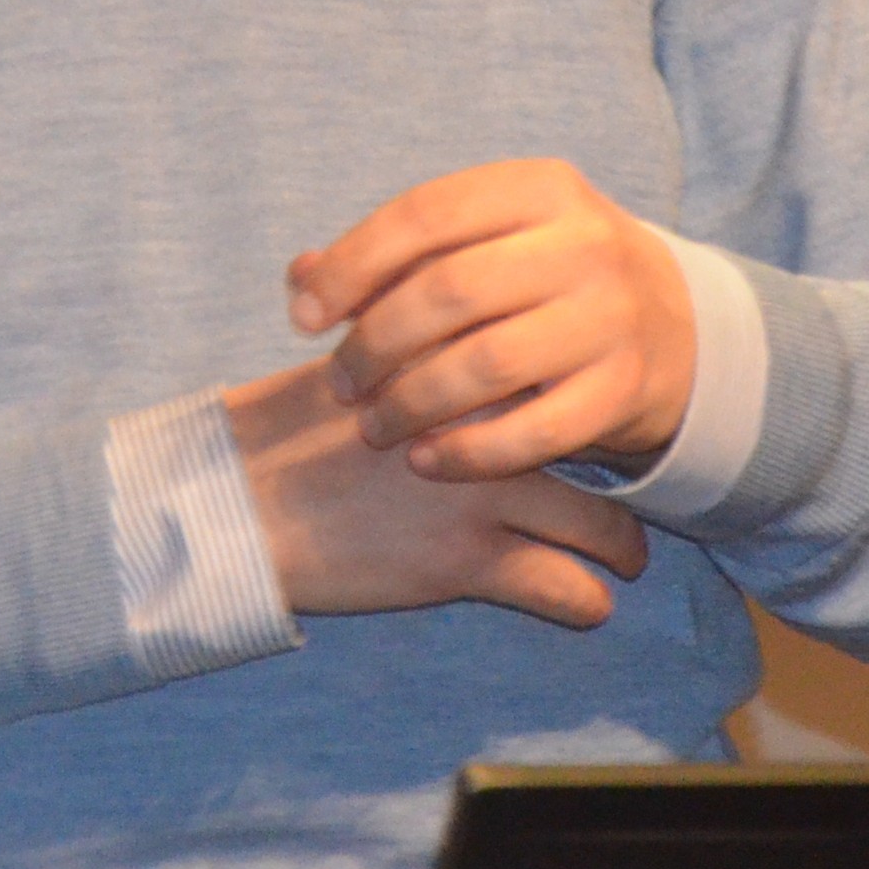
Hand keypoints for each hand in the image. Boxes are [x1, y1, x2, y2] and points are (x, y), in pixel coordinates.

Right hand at [218, 358, 650, 629]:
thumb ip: (357, 321)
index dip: (581, 392)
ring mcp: (484, 494)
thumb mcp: (326, 363)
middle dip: (620, 476)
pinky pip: (563, 587)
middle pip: (592, 444)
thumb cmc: (275, 438)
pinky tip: (587, 604)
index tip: (590, 408)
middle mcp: (486, 422)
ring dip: (620, 545)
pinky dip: (583, 601)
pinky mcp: (469, 562)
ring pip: (598, 524)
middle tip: (630, 491)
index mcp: (459, 365)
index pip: (555, 372)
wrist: (238, 507)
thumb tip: (314, 265)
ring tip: (628, 558)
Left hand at [288, 158, 696, 482]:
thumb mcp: (483, 242)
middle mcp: (584, 243)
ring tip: (371, 427)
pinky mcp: (626, 390)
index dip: (352, 265)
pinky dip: (467, 453)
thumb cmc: (542, 279)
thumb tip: (299, 279)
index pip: (425, 214)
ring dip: (411, 403)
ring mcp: (612, 317)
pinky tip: (424, 461)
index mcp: (539, 187)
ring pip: (486, 364)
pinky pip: (533, 432)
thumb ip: (393, 255)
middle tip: (339, 384)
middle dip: (375, 343)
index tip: (302, 316)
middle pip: (450, 291)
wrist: (673, 326)